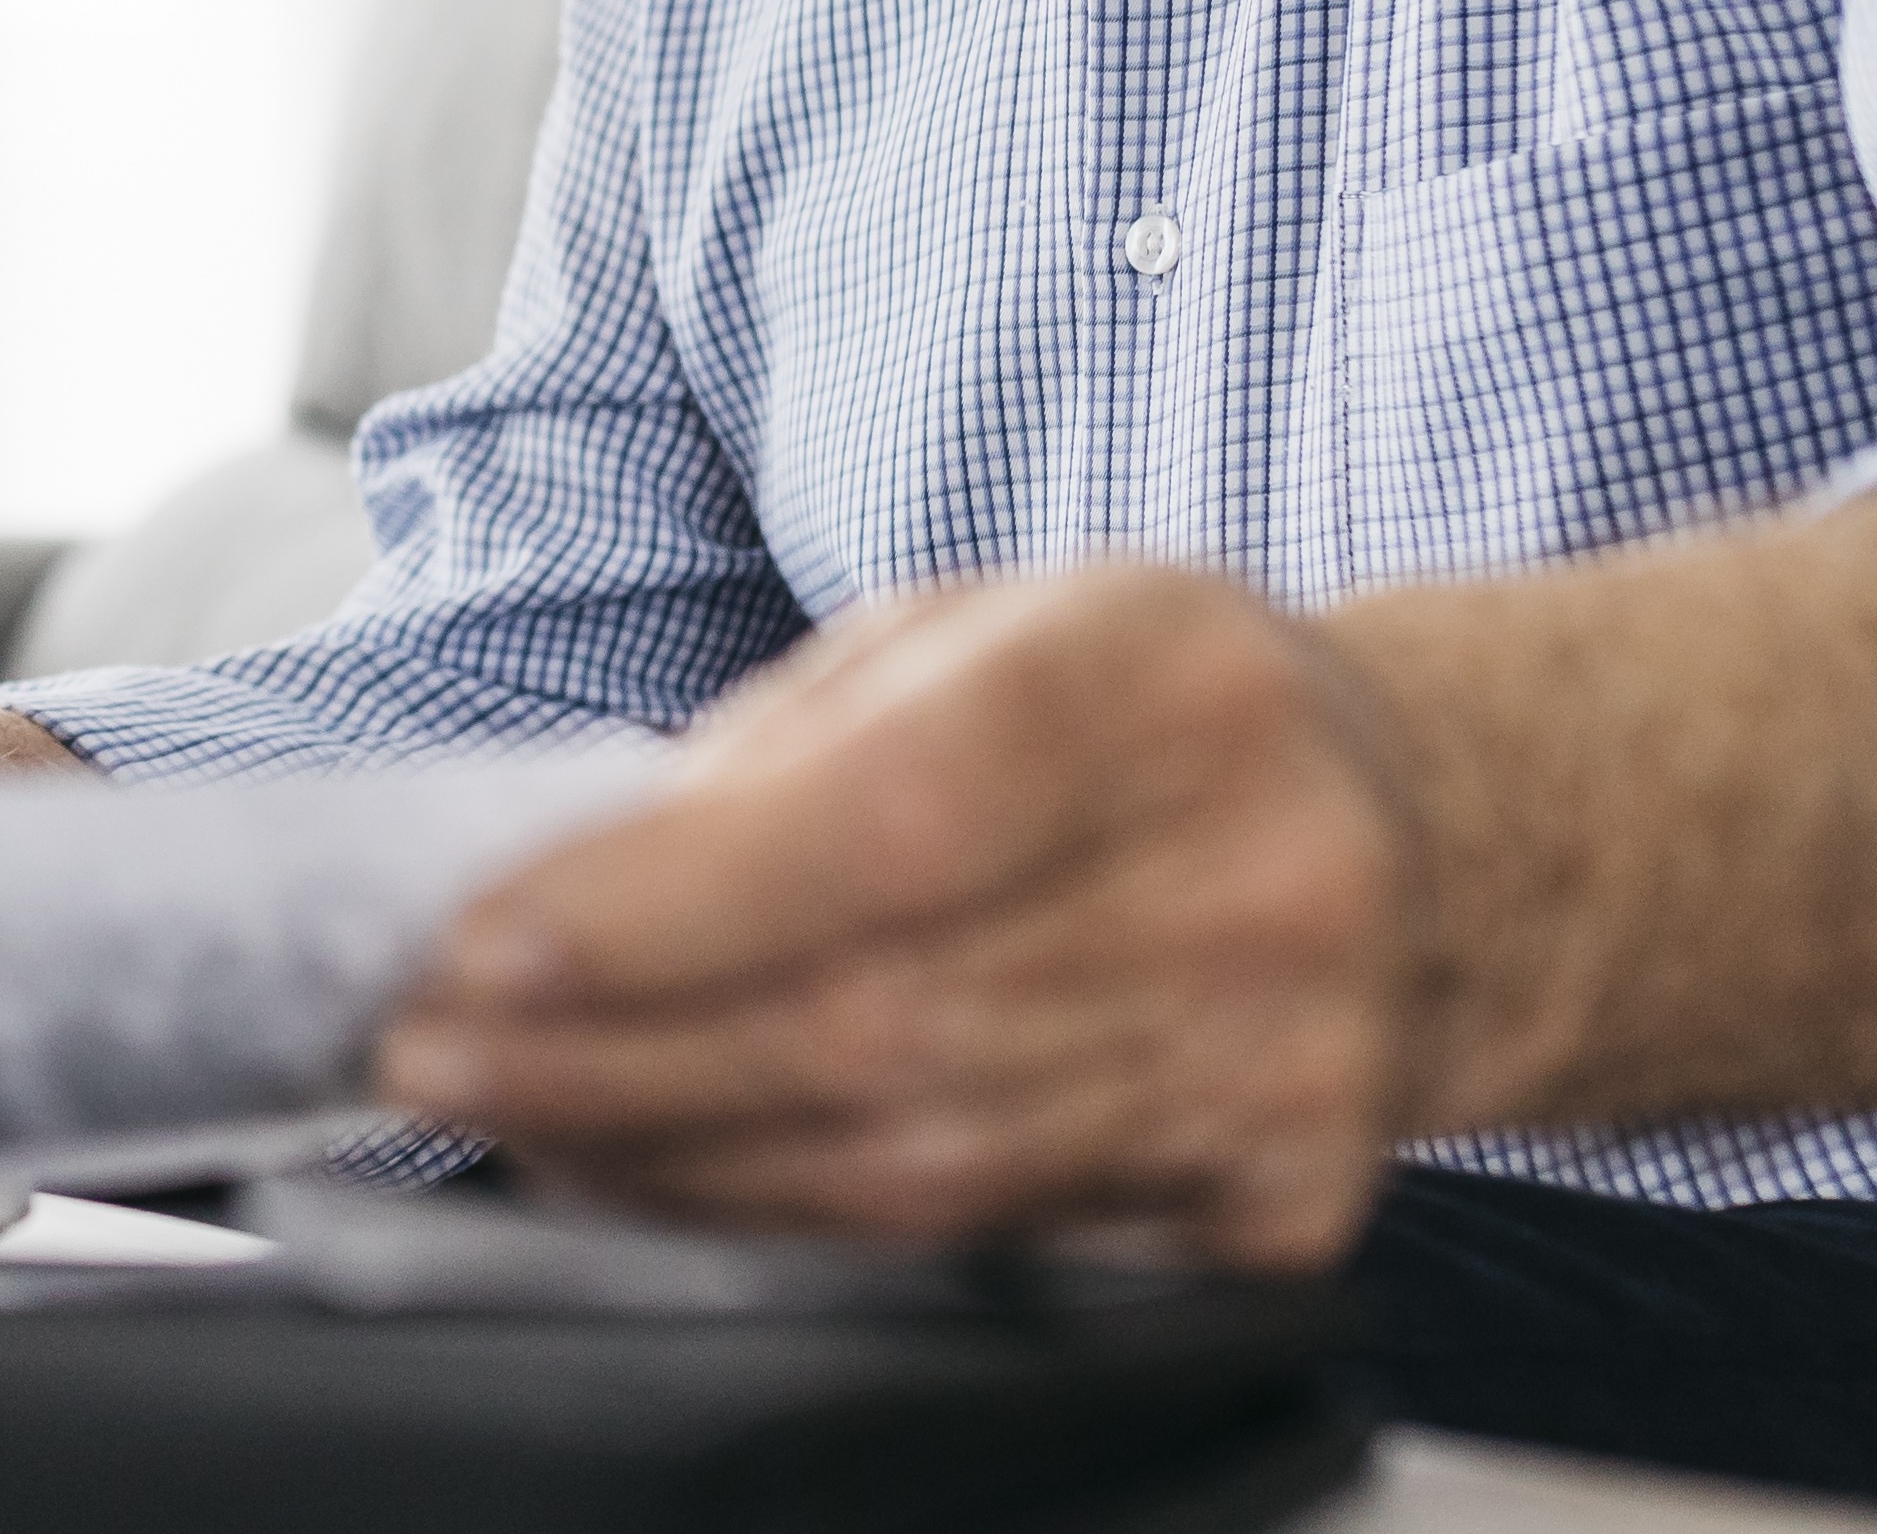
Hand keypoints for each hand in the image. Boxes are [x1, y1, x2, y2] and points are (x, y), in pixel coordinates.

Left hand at [367, 561, 1428, 1269]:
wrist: (1442, 841)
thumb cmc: (1171, 714)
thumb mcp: (991, 627)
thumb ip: (792, 741)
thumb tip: (583, 875)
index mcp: (1163, 685)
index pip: (890, 820)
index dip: (668, 907)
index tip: (484, 948)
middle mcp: (1252, 881)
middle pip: (877, 1022)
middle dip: (610, 1059)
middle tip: (434, 1057)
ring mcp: (1285, 1067)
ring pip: (917, 1169)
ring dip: (676, 1161)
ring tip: (521, 1122)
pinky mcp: (1281, 1211)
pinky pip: (991, 1249)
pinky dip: (808, 1225)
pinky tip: (688, 1184)